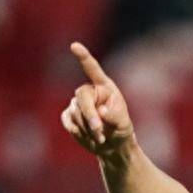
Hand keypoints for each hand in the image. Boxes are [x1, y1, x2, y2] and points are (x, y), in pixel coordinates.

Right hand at [61, 42, 133, 160]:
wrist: (111, 146)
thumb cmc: (120, 130)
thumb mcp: (123, 124)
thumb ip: (114, 116)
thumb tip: (101, 111)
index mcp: (104, 87)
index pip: (92, 69)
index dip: (83, 57)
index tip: (74, 46)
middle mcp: (89, 92)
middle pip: (81, 97)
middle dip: (89, 115)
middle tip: (99, 131)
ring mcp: (77, 103)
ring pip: (76, 113)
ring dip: (88, 129)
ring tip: (101, 138)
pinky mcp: (69, 115)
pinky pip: (68, 121)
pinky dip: (78, 132)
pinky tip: (89, 137)